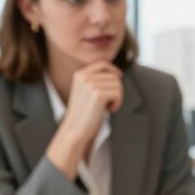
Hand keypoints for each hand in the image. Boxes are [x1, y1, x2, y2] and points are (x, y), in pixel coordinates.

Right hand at [46, 62, 122, 179]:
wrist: (75, 130)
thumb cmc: (85, 114)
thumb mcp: (87, 92)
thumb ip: (97, 81)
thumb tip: (117, 74)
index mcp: (79, 75)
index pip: (103, 64)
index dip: (114, 70)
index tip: (119, 77)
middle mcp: (84, 77)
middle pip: (113, 76)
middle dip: (117, 89)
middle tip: (110, 103)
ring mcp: (90, 84)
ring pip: (117, 84)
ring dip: (118, 97)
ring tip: (108, 107)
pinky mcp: (97, 94)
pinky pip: (118, 93)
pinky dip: (118, 103)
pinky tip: (110, 110)